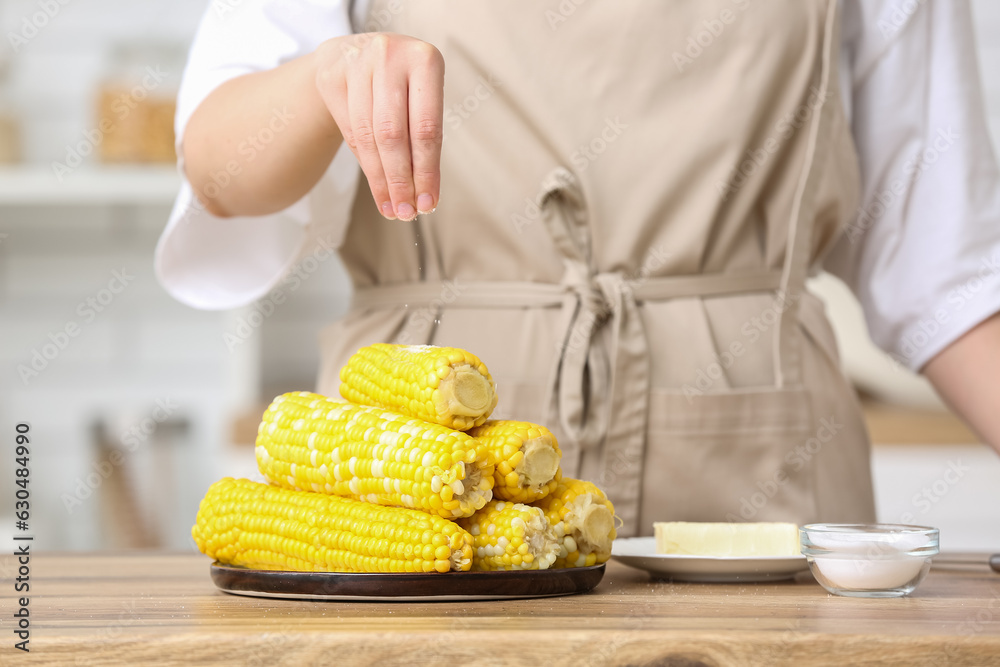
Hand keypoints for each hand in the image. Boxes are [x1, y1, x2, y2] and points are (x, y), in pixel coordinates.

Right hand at [315, 33, 443, 220]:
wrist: (357, 53)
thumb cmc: (401, 83)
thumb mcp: (423, 97)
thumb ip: (425, 138)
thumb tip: (424, 197)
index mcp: (425, 60)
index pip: (426, 128)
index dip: (426, 171)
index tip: (427, 203)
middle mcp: (389, 56)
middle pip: (393, 135)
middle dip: (400, 181)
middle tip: (406, 213)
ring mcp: (356, 63)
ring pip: (368, 137)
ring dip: (381, 180)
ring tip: (391, 208)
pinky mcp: (332, 76)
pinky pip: (350, 132)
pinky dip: (366, 165)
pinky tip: (377, 186)